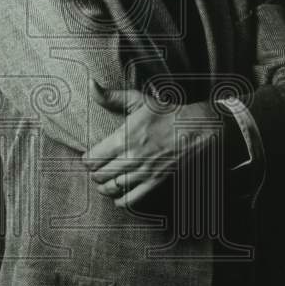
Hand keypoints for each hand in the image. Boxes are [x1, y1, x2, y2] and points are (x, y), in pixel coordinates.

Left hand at [83, 84, 215, 205]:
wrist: (196, 128)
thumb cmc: (166, 113)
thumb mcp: (138, 100)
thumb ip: (111, 96)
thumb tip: (91, 85)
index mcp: (124, 137)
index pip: (93, 158)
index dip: (87, 160)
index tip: (89, 157)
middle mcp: (132, 156)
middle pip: (100, 175)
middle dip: (94, 173)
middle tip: (97, 169)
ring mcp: (144, 171)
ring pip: (112, 188)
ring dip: (104, 186)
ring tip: (104, 181)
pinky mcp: (155, 181)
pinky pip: (131, 199)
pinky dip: (120, 201)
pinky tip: (117, 196)